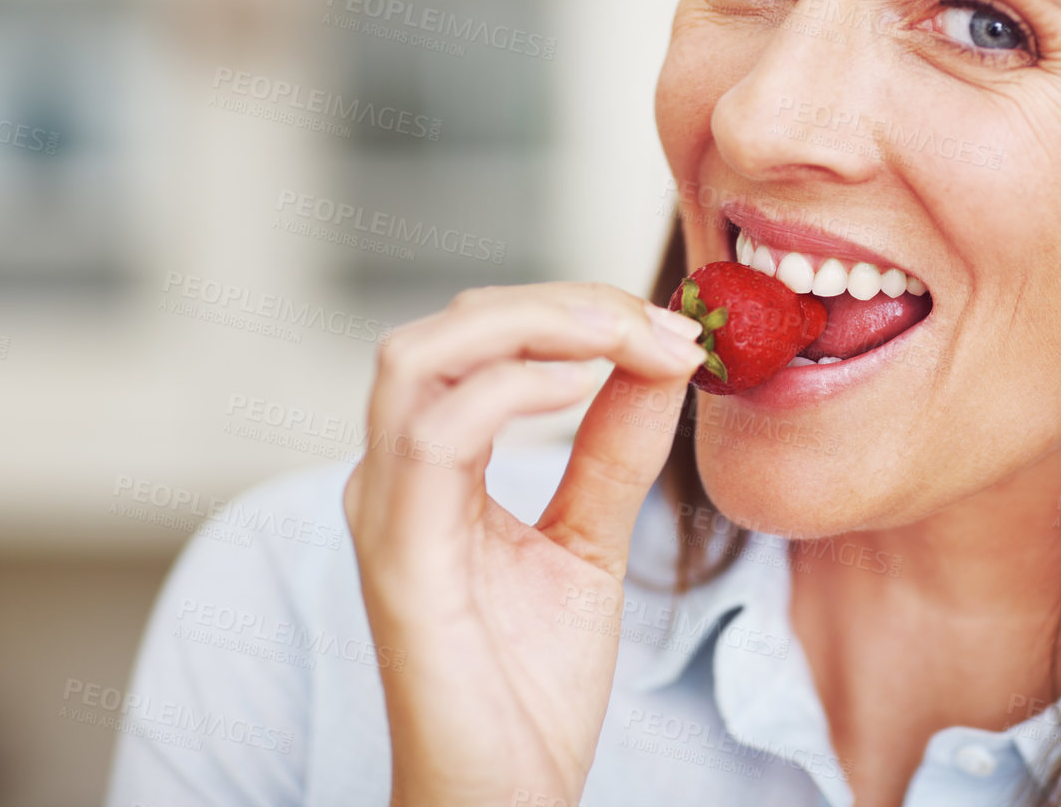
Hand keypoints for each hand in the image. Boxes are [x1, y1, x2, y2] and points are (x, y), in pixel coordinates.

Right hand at [343, 282, 706, 806]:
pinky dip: (509, 389)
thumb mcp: (590, 539)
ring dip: (534, 324)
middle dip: (560, 304)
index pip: (482, 339)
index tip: (673, 327)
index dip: (577, 311)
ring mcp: (387, 512)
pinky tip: (580, 386)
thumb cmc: (531, 683)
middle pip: (448, 327)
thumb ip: (615, 449)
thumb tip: (662, 358)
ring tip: (624, 337)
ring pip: (420, 357)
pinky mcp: (401, 558)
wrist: (506, 797)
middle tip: (658, 323)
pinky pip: (435, 437)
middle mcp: (393, 476)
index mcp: (431, 466)